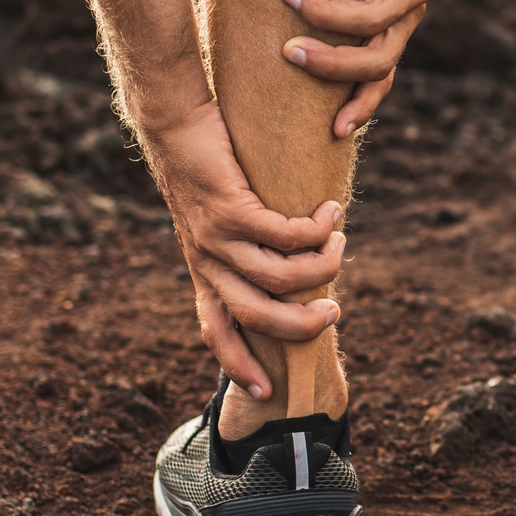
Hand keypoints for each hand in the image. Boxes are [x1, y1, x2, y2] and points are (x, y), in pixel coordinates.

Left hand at [137, 96, 343, 400]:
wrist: (174, 124)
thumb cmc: (204, 167)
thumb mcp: (216, 218)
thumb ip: (245, 246)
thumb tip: (292, 262)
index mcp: (203, 271)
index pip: (217, 331)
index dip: (240, 364)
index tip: (266, 391)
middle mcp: (206, 262)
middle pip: (257, 317)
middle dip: (302, 326)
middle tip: (333, 313)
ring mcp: (216, 238)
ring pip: (279, 277)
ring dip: (321, 268)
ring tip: (340, 245)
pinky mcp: (229, 209)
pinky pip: (285, 234)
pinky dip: (316, 228)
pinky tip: (330, 213)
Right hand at [283, 0, 473, 137]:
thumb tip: (282, 11)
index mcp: (400, 23)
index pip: (383, 77)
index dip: (362, 106)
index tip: (334, 131)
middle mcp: (412, 11)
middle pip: (376, 61)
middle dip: (331, 64)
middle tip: (289, 53)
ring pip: (370, 20)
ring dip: (324, 11)